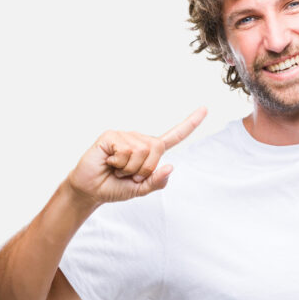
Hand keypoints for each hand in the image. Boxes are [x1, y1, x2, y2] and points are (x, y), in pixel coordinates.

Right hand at [68, 109, 206, 206]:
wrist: (93, 189)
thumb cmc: (116, 187)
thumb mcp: (142, 190)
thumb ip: (157, 182)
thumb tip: (171, 166)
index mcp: (151, 152)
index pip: (174, 136)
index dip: (190, 124)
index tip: (205, 109)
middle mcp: (139, 140)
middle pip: (157, 150)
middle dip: (144, 170)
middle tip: (129, 175)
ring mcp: (125, 136)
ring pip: (141, 152)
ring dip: (130, 168)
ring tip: (118, 169)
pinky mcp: (111, 136)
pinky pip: (125, 150)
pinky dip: (119, 163)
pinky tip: (109, 162)